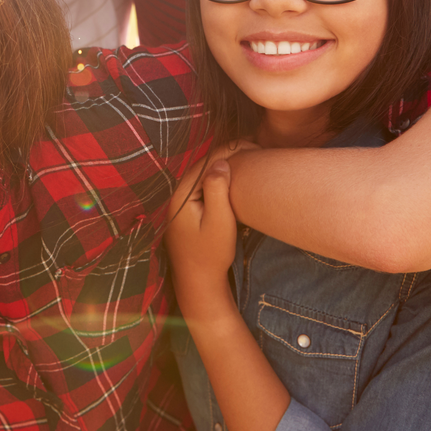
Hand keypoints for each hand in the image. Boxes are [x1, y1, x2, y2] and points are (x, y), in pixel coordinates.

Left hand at [166, 157, 238, 301]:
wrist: (198, 284)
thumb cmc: (211, 255)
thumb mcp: (219, 222)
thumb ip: (217, 190)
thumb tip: (221, 163)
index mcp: (182, 196)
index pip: (205, 162)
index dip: (228, 151)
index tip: (251, 146)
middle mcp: (177, 197)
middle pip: (202, 167)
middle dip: (226, 156)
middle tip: (252, 148)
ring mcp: (180, 206)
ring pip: (203, 178)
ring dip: (222, 168)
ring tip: (246, 160)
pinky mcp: (187, 214)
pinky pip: (203, 189)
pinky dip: (218, 182)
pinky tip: (234, 181)